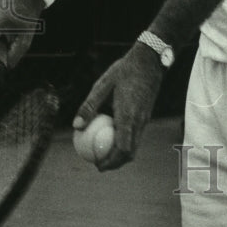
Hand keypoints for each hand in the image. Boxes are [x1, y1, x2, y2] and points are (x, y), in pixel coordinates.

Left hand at [73, 43, 163, 171]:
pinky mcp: (146, 115)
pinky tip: (113, 135)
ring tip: (104, 153)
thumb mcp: (102, 85)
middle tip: (99, 164)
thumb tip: (76, 126)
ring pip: (135, 145)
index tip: (98, 166)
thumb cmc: (124, 70)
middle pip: (130, 152)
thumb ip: (89, 106)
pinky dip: (126, 142)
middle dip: (116, 163)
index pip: (122, 148)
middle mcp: (139, 121)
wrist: (150, 60)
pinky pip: (136, 135)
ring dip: (121, 154)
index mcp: (128, 116)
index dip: (111, 161)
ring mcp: (145, 119)